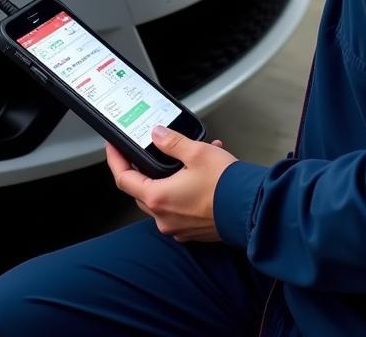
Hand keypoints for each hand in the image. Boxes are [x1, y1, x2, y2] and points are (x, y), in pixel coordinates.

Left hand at [105, 126, 236, 242]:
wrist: (252, 210)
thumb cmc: (226, 185)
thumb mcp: (197, 152)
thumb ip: (172, 142)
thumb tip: (157, 135)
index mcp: (159, 197)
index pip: (124, 179)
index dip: (115, 160)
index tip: (113, 147)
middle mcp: (164, 217)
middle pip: (141, 190)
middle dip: (143, 169)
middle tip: (148, 150)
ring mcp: (177, 226)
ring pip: (161, 198)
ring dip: (168, 178)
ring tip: (188, 156)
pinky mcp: (191, 230)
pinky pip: (178, 207)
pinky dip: (182, 189)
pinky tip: (200, 174)